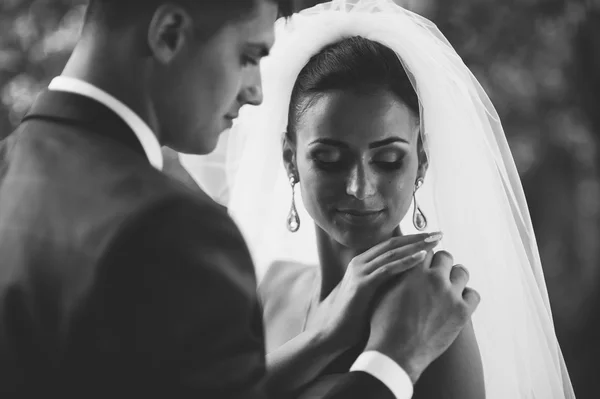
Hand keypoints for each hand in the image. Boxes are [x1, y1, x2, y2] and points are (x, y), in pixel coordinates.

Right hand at [307, 232, 443, 350]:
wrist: (333, 334)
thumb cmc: (356, 317)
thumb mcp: (374, 294)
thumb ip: (386, 282)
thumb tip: (412, 279)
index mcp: (363, 262)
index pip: (392, 244)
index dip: (413, 239)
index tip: (433, 237)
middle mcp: (360, 262)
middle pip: (394, 244)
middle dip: (418, 238)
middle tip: (439, 234)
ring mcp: (360, 272)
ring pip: (392, 253)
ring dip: (416, 246)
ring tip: (435, 241)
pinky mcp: (362, 285)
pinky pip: (387, 269)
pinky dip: (406, 262)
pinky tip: (422, 258)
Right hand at [365, 250, 479, 383]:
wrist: (396, 353)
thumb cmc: (384, 324)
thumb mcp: (383, 292)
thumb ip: (396, 273)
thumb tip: (404, 262)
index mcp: (413, 271)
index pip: (425, 250)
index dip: (424, 254)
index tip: (425, 257)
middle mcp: (434, 279)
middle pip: (445, 257)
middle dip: (440, 263)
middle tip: (436, 272)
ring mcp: (451, 295)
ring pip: (461, 271)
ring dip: (454, 276)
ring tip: (448, 285)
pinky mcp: (462, 312)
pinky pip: (473, 294)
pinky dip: (466, 295)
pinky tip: (457, 301)